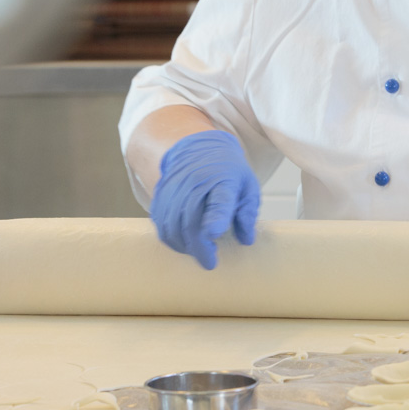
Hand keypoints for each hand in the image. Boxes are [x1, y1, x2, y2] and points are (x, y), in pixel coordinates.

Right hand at [150, 130, 260, 269]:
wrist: (198, 147)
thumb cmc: (228, 172)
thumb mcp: (247, 187)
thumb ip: (247, 213)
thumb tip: (246, 239)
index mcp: (223, 179)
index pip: (219, 200)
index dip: (215, 218)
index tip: (214, 234)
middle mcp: (196, 182)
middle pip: (190, 220)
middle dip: (199, 247)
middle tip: (209, 262)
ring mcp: (175, 187)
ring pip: (172, 224)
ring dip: (183, 245)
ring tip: (198, 251)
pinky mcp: (161, 194)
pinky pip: (160, 222)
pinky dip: (170, 237)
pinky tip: (183, 242)